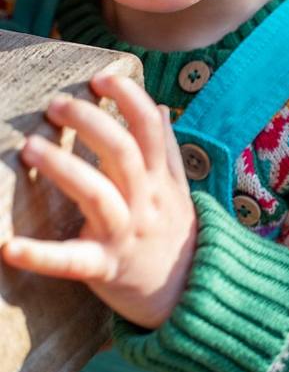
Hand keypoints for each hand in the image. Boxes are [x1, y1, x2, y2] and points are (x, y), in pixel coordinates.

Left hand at [1, 73, 196, 329]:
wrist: (187, 293)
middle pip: (122, 152)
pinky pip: (72, 261)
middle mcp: (146, 200)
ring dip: (64, 168)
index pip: (149, 128)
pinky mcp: (104, 267)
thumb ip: (167, 149)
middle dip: (90, 122)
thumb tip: (160, 107)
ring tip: (30, 147)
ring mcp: (125, 233)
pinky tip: (9, 246)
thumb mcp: (178, 188)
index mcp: (161, 178)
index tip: (102, 79)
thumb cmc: (172, 232)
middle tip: (57, 104)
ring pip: (98, 194)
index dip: (128, 98)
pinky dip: (41, 255)